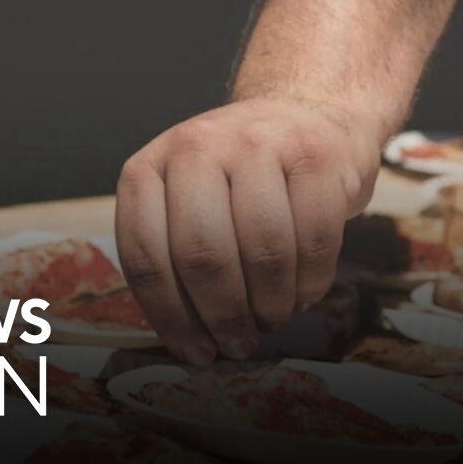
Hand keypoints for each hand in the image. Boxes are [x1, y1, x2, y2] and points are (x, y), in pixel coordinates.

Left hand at [115, 97, 380, 364]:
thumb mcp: (185, 200)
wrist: (307, 111)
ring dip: (270, 305)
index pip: (145, 255)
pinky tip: (302, 295)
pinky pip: (314, 239)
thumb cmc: (238, 179)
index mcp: (149, 167)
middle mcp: (196, 146)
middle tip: (239, 345)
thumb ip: (176, 254)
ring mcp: (259, 143)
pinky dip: (309, 283)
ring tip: (272, 320)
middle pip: (201, 255)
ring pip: (262, 250)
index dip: (170, 317)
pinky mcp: (317, 154)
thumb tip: (190, 343)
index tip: (194, 351)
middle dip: (222, 316)